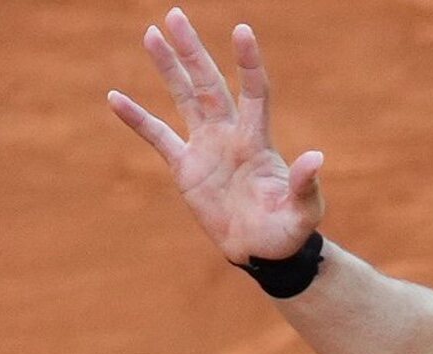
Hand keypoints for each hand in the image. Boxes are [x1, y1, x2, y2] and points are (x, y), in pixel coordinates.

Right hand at [107, 8, 322, 263]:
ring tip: (152, 34)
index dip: (248, 64)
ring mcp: (207, 148)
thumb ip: (307, 186)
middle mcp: (231, 136)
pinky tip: (115, 97)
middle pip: (210, 84)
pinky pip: (157, 136)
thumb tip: (316, 157)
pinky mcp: (186, 167)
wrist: (264, 252)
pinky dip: (137, 118)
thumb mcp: (303, 212)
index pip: (254, 93)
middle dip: (193, 51)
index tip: (242, 31)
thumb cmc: (289, 231)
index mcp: (258, 142)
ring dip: (168, 68)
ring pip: (184, 98)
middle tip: (175, 15)